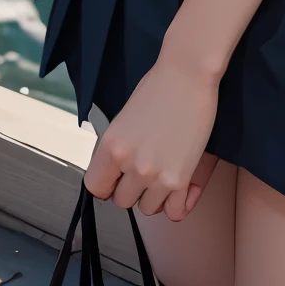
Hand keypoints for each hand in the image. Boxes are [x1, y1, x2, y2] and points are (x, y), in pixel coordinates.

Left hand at [83, 53, 220, 220]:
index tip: (115, 179)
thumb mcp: (124, 118)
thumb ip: (117, 148)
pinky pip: (173, 211)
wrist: (189, 74)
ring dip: (153, 195)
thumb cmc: (159, 86)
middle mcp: (131, 164)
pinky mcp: (181, 179)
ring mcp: (156, 174)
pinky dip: (175, 203)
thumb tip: (115, 172)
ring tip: (162, 174)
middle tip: (144, 169)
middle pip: (122, 201)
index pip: (95, 187)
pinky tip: (177, 188)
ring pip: (147, 208)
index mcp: (112, 146)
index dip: (106, 184)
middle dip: (132, 188)